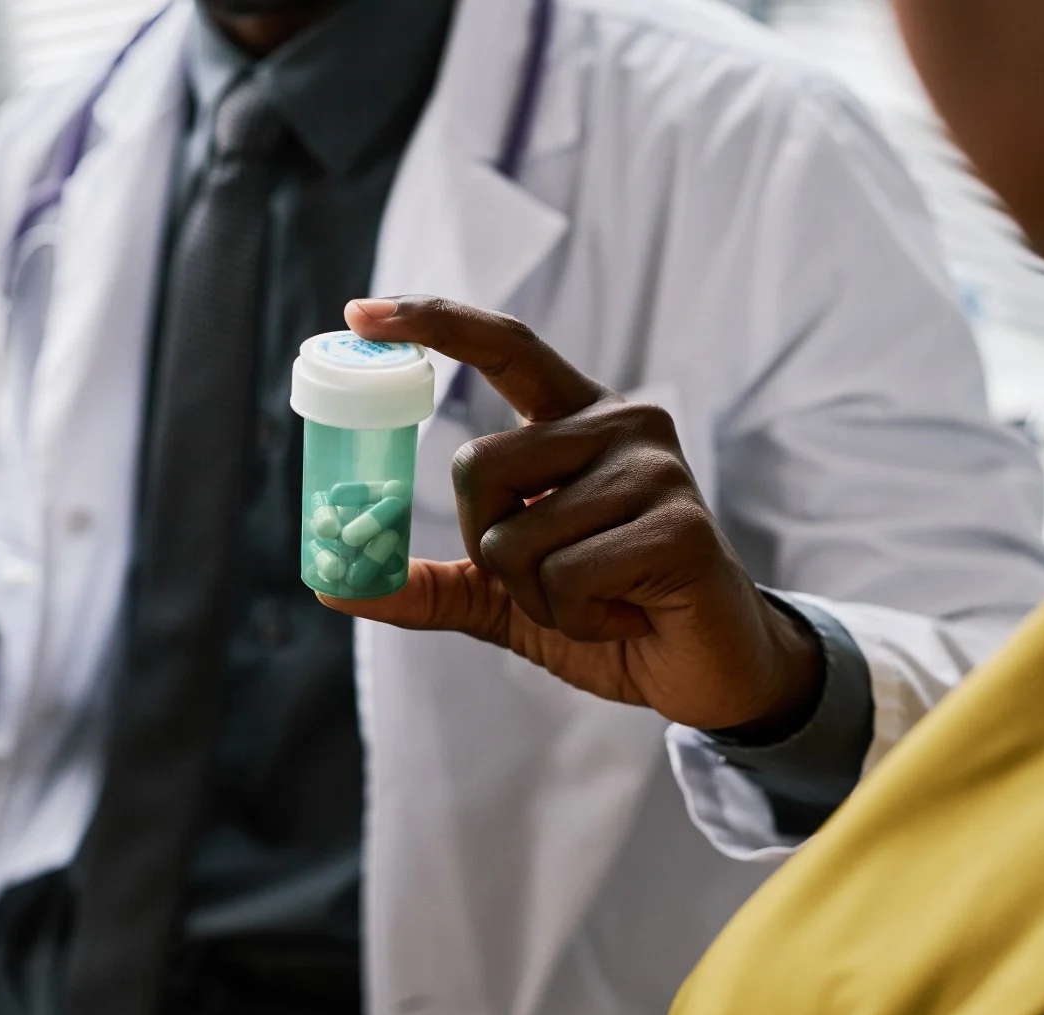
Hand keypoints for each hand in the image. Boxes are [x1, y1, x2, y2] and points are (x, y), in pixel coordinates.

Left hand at [322, 296, 822, 731]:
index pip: (504, 346)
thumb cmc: (613, 614)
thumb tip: (334, 586)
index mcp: (581, 421)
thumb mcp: (509, 597)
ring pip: (516, 538)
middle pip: (478, 467)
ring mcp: (657, 470)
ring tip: (603, 602)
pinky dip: (578, 619)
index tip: (360, 314)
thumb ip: (434, 583)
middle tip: (554, 581)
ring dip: (539, 600)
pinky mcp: (681, 527)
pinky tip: (629, 616)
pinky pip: (566, 579)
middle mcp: (623, 424)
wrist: (708, 670)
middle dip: (489, 548)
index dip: (433, 322)